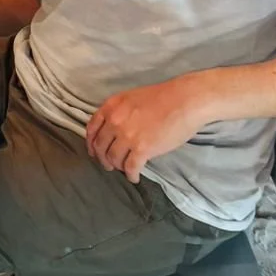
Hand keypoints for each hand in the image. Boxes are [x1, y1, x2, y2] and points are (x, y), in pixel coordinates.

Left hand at [85, 77, 210, 182]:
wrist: (184, 101)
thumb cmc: (162, 97)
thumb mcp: (131, 98)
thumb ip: (119, 112)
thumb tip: (114, 129)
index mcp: (111, 107)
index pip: (92, 129)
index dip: (90, 143)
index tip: (93, 152)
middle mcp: (114, 122)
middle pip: (100, 146)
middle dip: (102, 158)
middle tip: (108, 165)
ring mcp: (127, 136)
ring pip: (113, 159)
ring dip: (117, 167)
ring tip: (123, 170)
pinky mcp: (142, 149)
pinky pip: (130, 167)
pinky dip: (131, 175)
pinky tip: (134, 177)